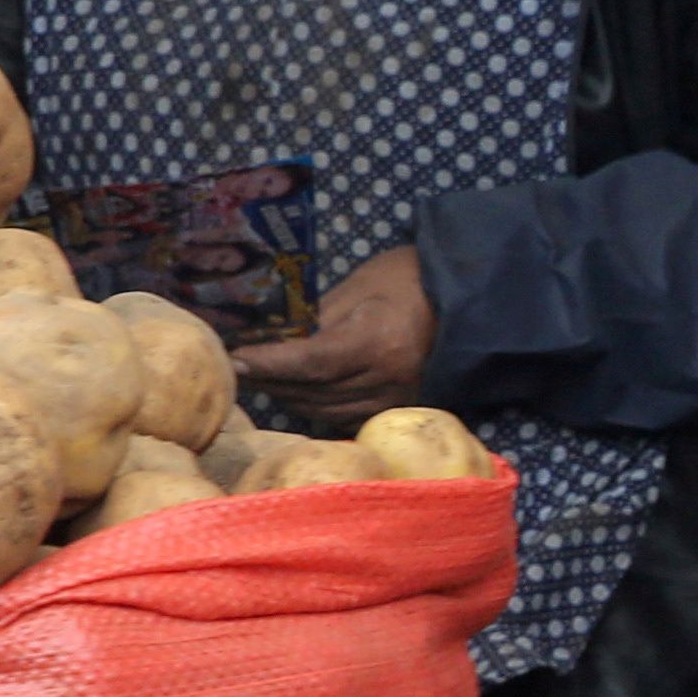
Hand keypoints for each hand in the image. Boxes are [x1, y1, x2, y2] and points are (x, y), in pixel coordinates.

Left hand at [235, 244, 436, 413]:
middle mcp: (388, 379)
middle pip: (313, 392)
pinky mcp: (398, 409)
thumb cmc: (407, 279)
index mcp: (378, 342)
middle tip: (236, 369)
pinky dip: (316, 407)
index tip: (234, 360)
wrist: (462, 297)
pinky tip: (296, 392)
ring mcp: (395, 400)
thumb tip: (271, 342)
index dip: (269, 365)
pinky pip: (344, 417)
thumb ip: (315, 320)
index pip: (311, 362)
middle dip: (270, 381)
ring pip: (325, 410)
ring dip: (288, 396)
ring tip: (260, 380)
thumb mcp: (357, 287)